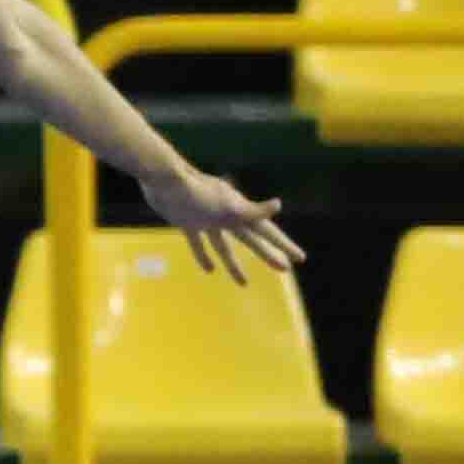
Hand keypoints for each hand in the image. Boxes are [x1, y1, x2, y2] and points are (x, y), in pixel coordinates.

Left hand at [137, 160, 300, 279]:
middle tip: (285, 270)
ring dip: (235, 264)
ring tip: (244, 284)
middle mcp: (226, 216)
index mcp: (239, 211)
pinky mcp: (187, 222)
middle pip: (252, 240)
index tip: (299, 258)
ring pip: (225, 246)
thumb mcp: (227, 204)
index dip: (283, 245)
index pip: (267, 231)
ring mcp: (207, 219)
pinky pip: (198, 243)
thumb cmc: (196, 191)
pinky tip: (209, 271)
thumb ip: (252, 209)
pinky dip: (204, 256)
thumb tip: (279, 205)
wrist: (163, 180)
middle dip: (269, 254)